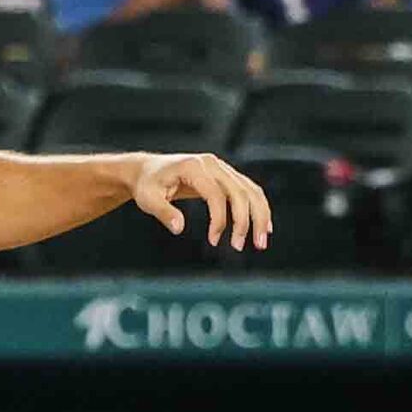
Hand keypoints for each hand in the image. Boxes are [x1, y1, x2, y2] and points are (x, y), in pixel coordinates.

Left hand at [129, 152, 271, 251]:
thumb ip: (163, 213)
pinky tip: (264, 227)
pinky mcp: (225, 175)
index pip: (216, 194)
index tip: (213, 241)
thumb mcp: (148, 199)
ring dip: (259, 216)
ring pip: (250, 190)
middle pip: (240, 191)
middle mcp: (212, 164)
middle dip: (245, 221)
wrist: (148, 170)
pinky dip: (258, 208)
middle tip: (240, 246)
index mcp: (194, 167)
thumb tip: (179, 229)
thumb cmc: (147, 185)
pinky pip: (248, 190)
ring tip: (261, 243)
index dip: (219, 219)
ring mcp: (221, 168)